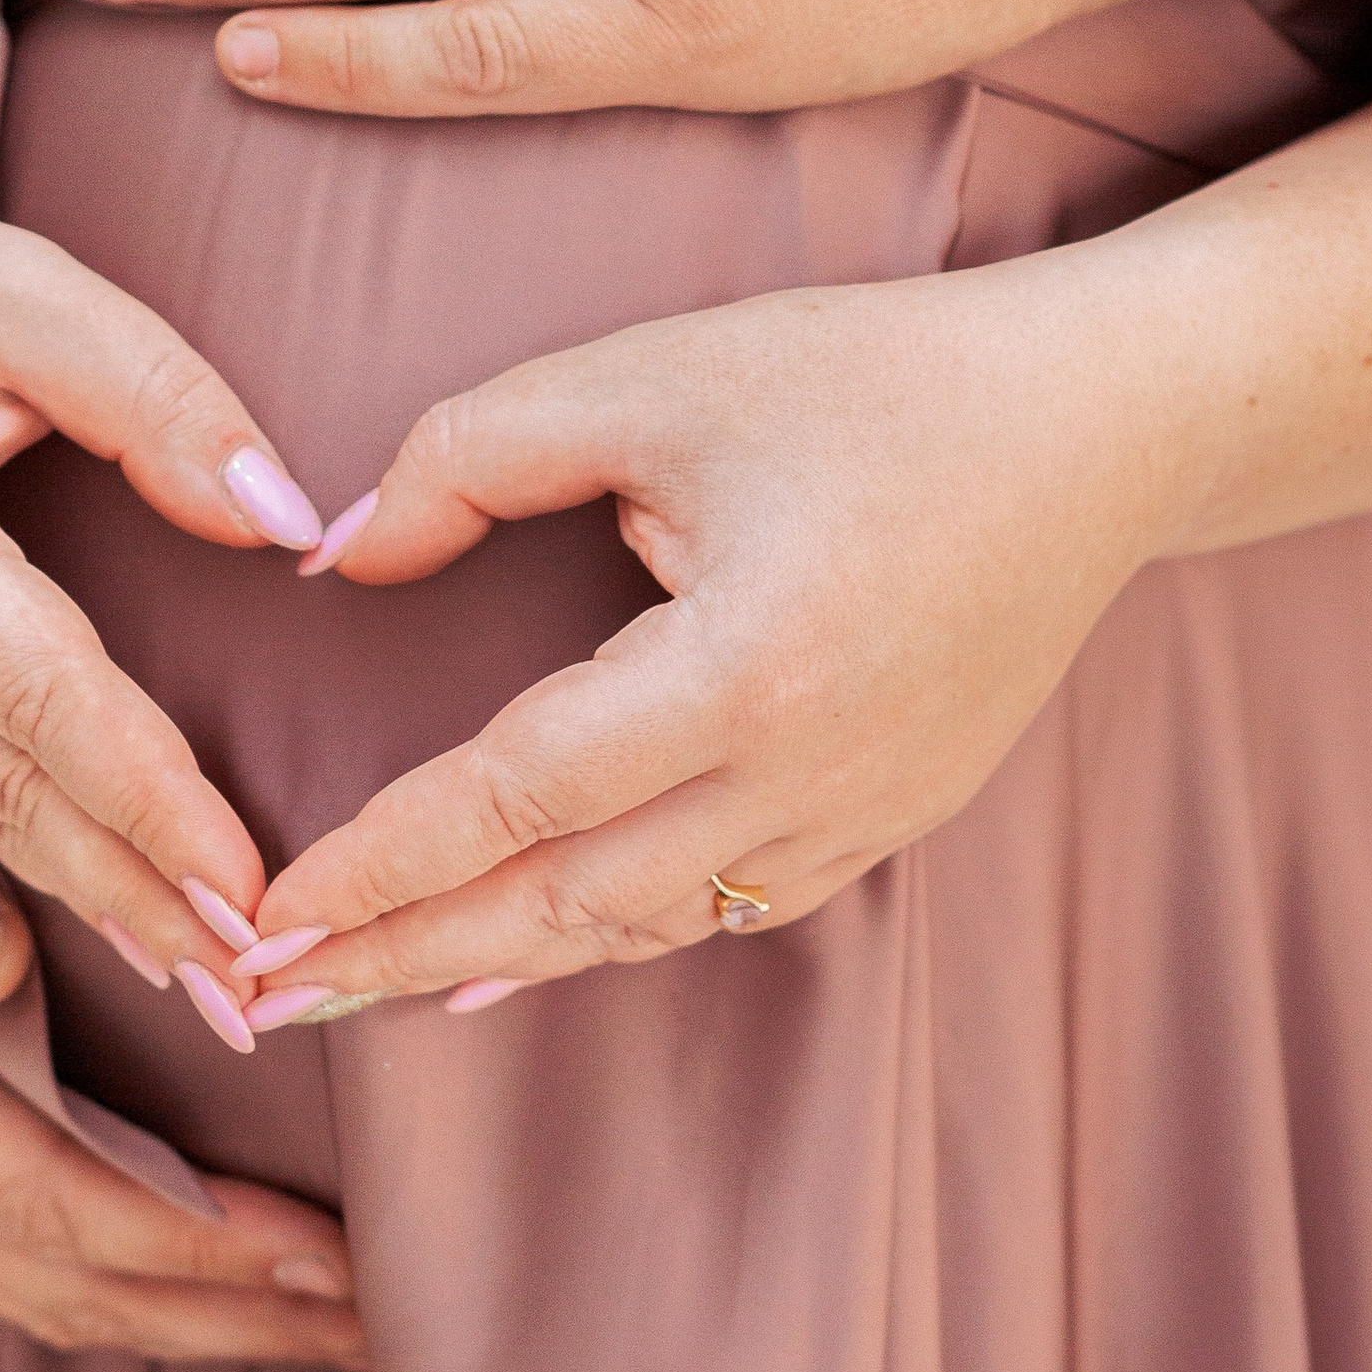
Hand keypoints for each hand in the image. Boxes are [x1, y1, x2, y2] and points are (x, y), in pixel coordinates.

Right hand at [0, 177, 328, 989]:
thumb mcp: (9, 285)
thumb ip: (153, 392)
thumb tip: (281, 518)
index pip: (45, 700)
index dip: (154, 803)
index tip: (254, 887)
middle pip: (12, 796)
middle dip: (145, 900)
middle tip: (266, 987)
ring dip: (96, 906)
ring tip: (219, 981)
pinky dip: (27, 873)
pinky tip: (114, 915)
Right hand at [0, 625, 362, 1365]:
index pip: (50, 1202)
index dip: (192, 1245)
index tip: (325, 1260)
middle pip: (66, 1279)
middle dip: (225, 1313)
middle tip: (382, 1328)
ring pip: (44, 1273)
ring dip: (188, 1304)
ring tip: (327, 1314)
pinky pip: (14, 1225)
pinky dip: (124, 1256)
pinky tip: (206, 1244)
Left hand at [236, 256, 1165, 999]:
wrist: (1102, 423)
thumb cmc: (873, 376)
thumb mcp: (650, 375)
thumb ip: (470, 457)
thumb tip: (343, 561)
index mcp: (745, 668)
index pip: (515, 799)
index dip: (380, 866)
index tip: (268, 914)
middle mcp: (809, 775)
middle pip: (567, 907)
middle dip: (404, 957)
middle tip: (271, 996)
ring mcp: (864, 814)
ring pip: (645, 928)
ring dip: (497, 962)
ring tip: (366, 987)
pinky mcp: (896, 816)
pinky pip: (723, 909)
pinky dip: (609, 934)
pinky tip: (525, 946)